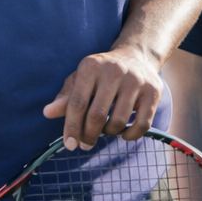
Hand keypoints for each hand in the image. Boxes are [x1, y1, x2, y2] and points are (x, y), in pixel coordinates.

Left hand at [44, 47, 164, 149]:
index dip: (72, 127)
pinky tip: (124, 133)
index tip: (69, 144)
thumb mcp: (81, 79)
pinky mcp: (153, 91)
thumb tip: (47, 113)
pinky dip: (131, 135)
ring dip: (109, 133)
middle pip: (97, 114)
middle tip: (85, 144)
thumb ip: (65, 97)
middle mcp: (115, 71)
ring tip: (105, 129)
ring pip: (119, 121)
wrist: (136, 56)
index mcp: (91, 66)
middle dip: (88, 135)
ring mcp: (136, 81)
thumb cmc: (101, 72)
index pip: (77, 103)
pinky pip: (143, 124)